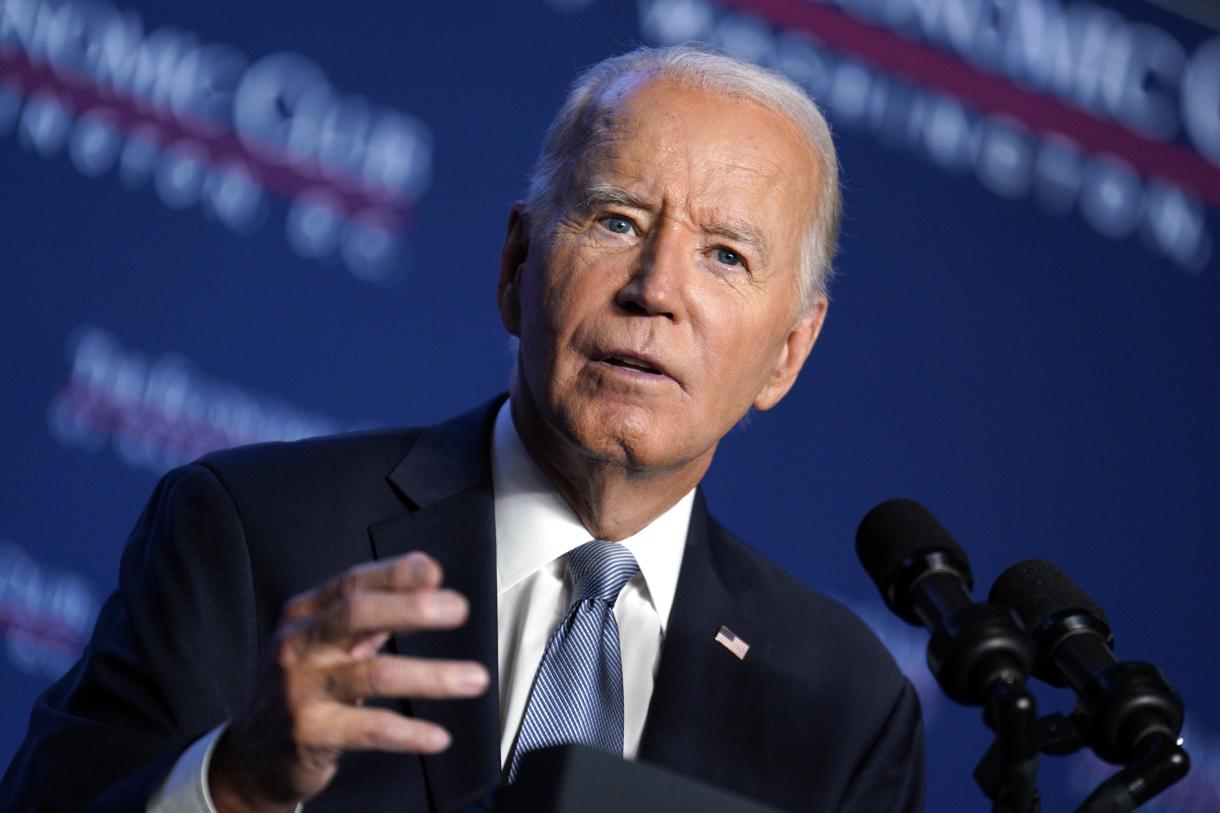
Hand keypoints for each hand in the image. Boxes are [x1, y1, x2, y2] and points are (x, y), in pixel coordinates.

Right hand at [208, 552, 489, 812]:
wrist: (250, 756)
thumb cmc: (300, 687)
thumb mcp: (323, 642)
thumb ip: (371, 612)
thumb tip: (425, 574)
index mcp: (305, 614)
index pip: (354, 583)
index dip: (396, 574)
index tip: (435, 572)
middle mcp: (299, 644)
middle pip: (357, 614)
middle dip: (413, 608)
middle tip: (459, 608)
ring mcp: (301, 689)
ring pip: (375, 674)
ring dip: (432, 676)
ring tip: (474, 678)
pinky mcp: (309, 732)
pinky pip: (370, 728)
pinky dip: (409, 733)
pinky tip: (438, 737)